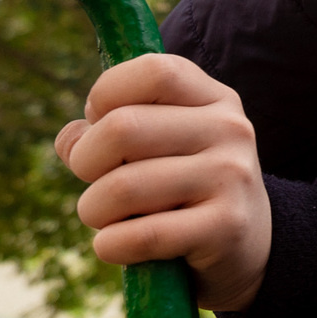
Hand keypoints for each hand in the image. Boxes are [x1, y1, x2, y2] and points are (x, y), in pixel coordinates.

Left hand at [55, 55, 270, 312]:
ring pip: (122, 187)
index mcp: (213, 98)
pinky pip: (141, 235)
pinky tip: (116, 246)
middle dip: (85, 161)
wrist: (245, 246)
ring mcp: (232, 176)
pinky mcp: (226, 226)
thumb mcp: (156, 146)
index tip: (102, 127)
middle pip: (123, 127)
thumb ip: (106, 131)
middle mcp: (230, 128)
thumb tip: (71, 140)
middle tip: (94, 182)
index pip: (153, 71)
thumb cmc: (182, 188)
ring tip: (107, 220)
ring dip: (93, 210)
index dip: (106, 95)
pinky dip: (110, 246)